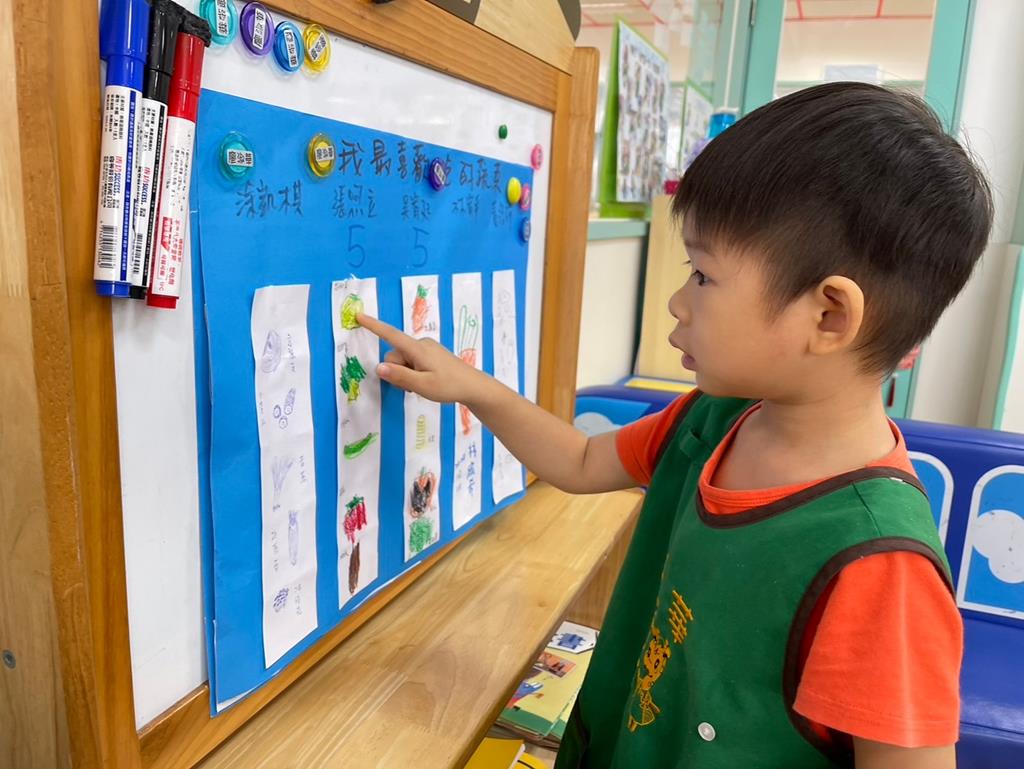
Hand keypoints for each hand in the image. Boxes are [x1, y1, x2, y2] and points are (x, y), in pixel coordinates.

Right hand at [356, 313, 485, 403]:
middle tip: (413, 386)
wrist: (473, 386)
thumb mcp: (422, 385)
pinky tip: (426, 381)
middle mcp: (420, 344)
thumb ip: (399, 376)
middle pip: (394, 355)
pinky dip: (413, 372)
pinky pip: (412, 361)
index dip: (373, 326)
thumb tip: (379, 367)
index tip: (358, 315)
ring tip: (422, 385)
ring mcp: (426, 348)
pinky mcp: (430, 354)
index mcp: (417, 349)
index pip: (390, 335)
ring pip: (402, 360)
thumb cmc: (449, 386)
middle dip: (397, 371)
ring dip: (405, 374)